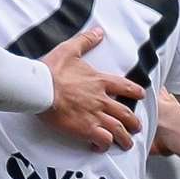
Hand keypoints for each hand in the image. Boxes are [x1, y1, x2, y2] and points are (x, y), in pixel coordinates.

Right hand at [39, 27, 144, 150]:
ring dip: (125, 138)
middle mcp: (101, 99)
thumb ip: (85, 41)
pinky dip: (105, 145)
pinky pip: (103, 140)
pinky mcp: (85, 129)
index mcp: (99, 81)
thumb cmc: (51, 70)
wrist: (39, 88)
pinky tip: (101, 147)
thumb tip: (98, 31)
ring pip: (118, 130)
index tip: (141, 96)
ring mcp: (95, 115)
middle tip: (137, 128)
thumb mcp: (70, 50)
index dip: (135, 92)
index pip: (125, 86)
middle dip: (133, 122)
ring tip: (127, 144)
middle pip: (126, 113)